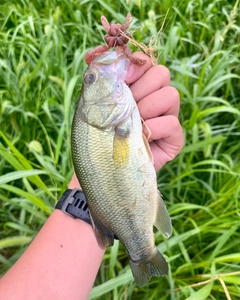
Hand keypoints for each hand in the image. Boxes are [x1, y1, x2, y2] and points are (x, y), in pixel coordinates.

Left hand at [69, 52, 183, 187]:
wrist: (103, 166)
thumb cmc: (98, 134)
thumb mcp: (93, 104)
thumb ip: (97, 79)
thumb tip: (93, 54)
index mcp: (139, 87)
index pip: (146, 63)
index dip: (134, 68)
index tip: (121, 81)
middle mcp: (156, 99)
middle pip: (161, 74)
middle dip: (140, 90)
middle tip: (125, 108)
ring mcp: (167, 117)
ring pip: (170, 95)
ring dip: (146, 109)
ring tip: (132, 125)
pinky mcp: (174, 138)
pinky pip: (171, 123)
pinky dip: (153, 129)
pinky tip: (141, 139)